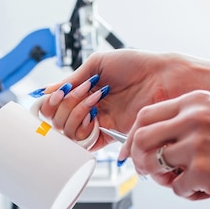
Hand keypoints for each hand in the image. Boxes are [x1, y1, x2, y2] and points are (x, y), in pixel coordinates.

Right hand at [36, 50, 187, 150]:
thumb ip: (72, 78)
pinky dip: (83, 131)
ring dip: (75, 115)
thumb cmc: (136, 66)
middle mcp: (88, 110)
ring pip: (68, 133)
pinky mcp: (109, 135)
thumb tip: (47, 90)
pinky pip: (87, 144)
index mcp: (83, 93)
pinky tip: (92, 116)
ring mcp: (98, 123)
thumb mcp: (97, 64)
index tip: (55, 94)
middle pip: (58, 121)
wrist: (162, 77)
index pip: (55, 106)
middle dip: (64, 106)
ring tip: (92, 100)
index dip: (51, 102)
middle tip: (80, 92)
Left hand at [119, 90, 209, 199]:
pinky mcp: (201, 171)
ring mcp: (195, 145)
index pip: (144, 116)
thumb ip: (184, 123)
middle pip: (140, 140)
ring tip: (186, 181)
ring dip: (165, 180)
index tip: (130, 153)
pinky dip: (189, 194)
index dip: (132, 138)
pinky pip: (176, 189)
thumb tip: (151, 143)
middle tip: (150, 173)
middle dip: (139, 161)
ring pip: (154, 167)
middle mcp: (192, 119)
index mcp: (195, 101)